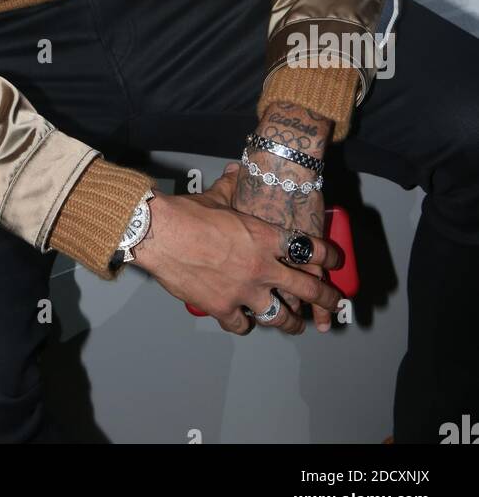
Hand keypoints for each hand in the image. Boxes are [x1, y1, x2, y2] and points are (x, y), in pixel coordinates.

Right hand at [132, 164, 344, 336]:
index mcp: (265, 238)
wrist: (161, 234)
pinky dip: (243, 323)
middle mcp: (262, 268)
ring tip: (295, 325)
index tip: (334, 260)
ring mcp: (244, 292)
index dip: (327, 255)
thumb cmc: (188, 214)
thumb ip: (230, 188)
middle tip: (334, 303)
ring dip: (290, 322)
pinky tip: (243, 321)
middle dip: (325, 297)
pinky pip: (241, 324)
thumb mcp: (215, 197)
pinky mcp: (223, 308)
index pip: (309, 249)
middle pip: (307, 288)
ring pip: (280, 316)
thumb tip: (234, 171)